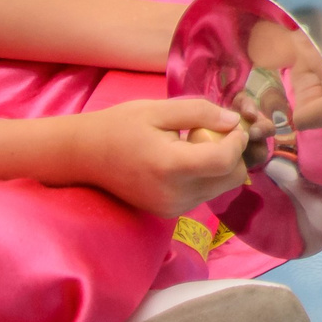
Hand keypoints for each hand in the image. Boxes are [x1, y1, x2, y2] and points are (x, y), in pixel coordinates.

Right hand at [54, 97, 250, 215]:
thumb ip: (200, 113)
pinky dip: (208, 176)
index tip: (233, 124)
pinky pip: (205, 193)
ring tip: (199, 145)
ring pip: (221, 187)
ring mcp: (172, 208)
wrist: (84, 156)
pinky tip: (189, 159)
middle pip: (231, 178)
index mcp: (170, 167)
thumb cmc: (119, 127)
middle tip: (217, 132)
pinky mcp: (169, 212)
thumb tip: (234, 122)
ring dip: (222, 165)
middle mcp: (174, 194)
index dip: (238, 141)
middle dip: (234, 154)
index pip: (224, 161)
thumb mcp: (159, 109)